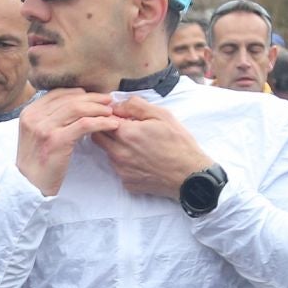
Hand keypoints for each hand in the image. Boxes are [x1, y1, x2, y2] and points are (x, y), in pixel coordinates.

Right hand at [15, 89, 122, 195]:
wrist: (30, 185)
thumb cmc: (37, 161)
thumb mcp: (36, 134)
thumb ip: (48, 118)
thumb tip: (75, 103)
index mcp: (29, 113)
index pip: (58, 93)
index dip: (80, 93)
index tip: (95, 97)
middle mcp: (34, 117)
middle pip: (69, 99)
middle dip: (93, 98)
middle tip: (108, 101)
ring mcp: (44, 128)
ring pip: (77, 108)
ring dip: (98, 108)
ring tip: (110, 112)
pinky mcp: (57, 140)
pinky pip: (84, 125)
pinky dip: (100, 122)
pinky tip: (111, 125)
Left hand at [90, 97, 212, 198]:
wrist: (190, 175)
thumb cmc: (179, 144)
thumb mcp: (162, 115)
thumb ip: (135, 106)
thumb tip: (117, 105)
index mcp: (126, 134)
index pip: (101, 121)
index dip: (109, 117)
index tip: (120, 117)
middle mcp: (118, 153)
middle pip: (98, 138)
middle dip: (106, 130)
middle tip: (125, 129)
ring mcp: (121, 170)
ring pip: (108, 153)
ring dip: (116, 147)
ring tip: (138, 145)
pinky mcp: (126, 183)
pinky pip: (119, 169)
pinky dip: (125, 163)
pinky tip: (142, 160)